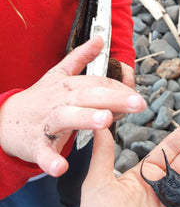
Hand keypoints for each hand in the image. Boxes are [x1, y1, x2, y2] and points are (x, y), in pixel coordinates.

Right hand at [0, 36, 145, 176]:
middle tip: (137, 103)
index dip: (121, 90)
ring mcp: (47, 121)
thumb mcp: (58, 74)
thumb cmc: (40, 99)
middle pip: (89, 96)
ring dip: (86, 118)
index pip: (100, 83)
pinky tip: (61, 167)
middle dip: (115, 98)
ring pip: (67, 117)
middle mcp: (60, 100)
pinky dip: (50, 160)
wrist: (5, 120)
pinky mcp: (35, 143)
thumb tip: (100, 39)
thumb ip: (81, 57)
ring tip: (106, 120)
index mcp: (70, 85)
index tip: (138, 98)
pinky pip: (43, 152)